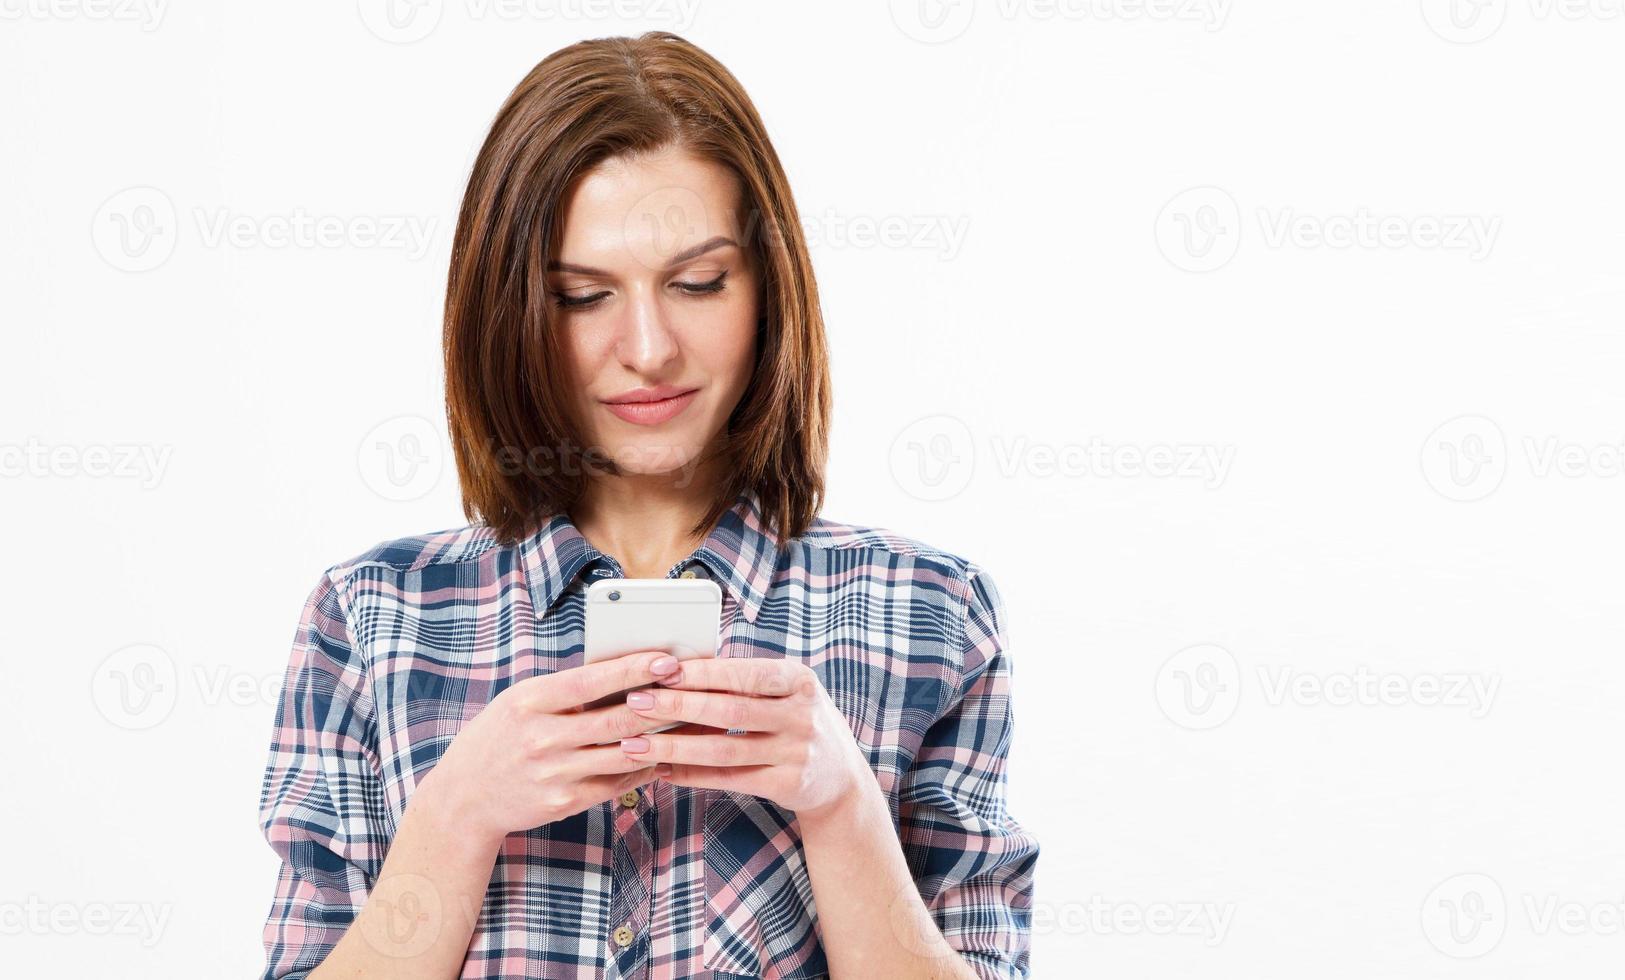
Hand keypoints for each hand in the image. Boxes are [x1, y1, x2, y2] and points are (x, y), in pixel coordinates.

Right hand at [414, 650, 683, 845]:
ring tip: (689, 723)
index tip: (666, 659)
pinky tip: (661, 757)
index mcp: (531, 701)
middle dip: (660, 702)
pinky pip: (615, 783)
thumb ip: (565, 691)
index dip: (633, 668)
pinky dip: (642, 769)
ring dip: (661, 738)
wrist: (464, 798)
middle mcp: (543, 737)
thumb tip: (620, 671)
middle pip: (616, 718)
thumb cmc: (499, 738)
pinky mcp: (564, 802)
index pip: (592, 680)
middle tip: (693, 689)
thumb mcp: (520, 702)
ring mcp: (554, 773)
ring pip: (623, 752)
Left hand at [617, 657, 870, 819]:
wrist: (842, 778)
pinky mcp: (788, 784)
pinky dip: (692, 775)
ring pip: (724, 749)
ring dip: (674, 747)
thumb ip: (746, 681)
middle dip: (678, 706)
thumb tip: (679, 667)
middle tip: (636, 702)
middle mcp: (802, 714)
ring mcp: (797, 752)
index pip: (743, 673)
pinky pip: (731, 778)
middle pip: (730, 710)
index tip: (660, 670)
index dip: (701, 673)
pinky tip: (662, 770)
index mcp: (799, 680)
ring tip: (635, 744)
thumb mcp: (788, 692)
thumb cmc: (798, 722)